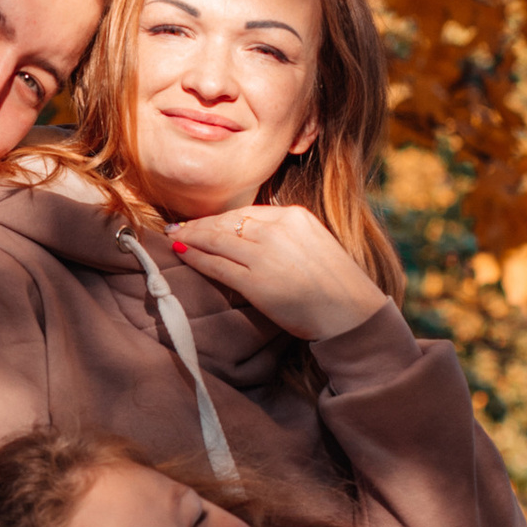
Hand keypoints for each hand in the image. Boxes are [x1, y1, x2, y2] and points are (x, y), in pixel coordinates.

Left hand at [163, 202, 388, 341]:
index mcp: (294, 217)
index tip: (204, 222)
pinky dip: (196, 258)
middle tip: (179, 228)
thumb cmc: (336, 285)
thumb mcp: (315, 244)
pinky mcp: (256, 283)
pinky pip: (217, 265)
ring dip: (191, 238)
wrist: (351, 313)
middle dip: (200, 225)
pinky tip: (182, 254)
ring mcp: (264, 256)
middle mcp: (277, 231)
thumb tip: (255, 238)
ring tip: (175, 237)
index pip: (247, 213)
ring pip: (217, 240)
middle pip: (228, 222)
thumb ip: (287, 237)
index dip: (220, 218)